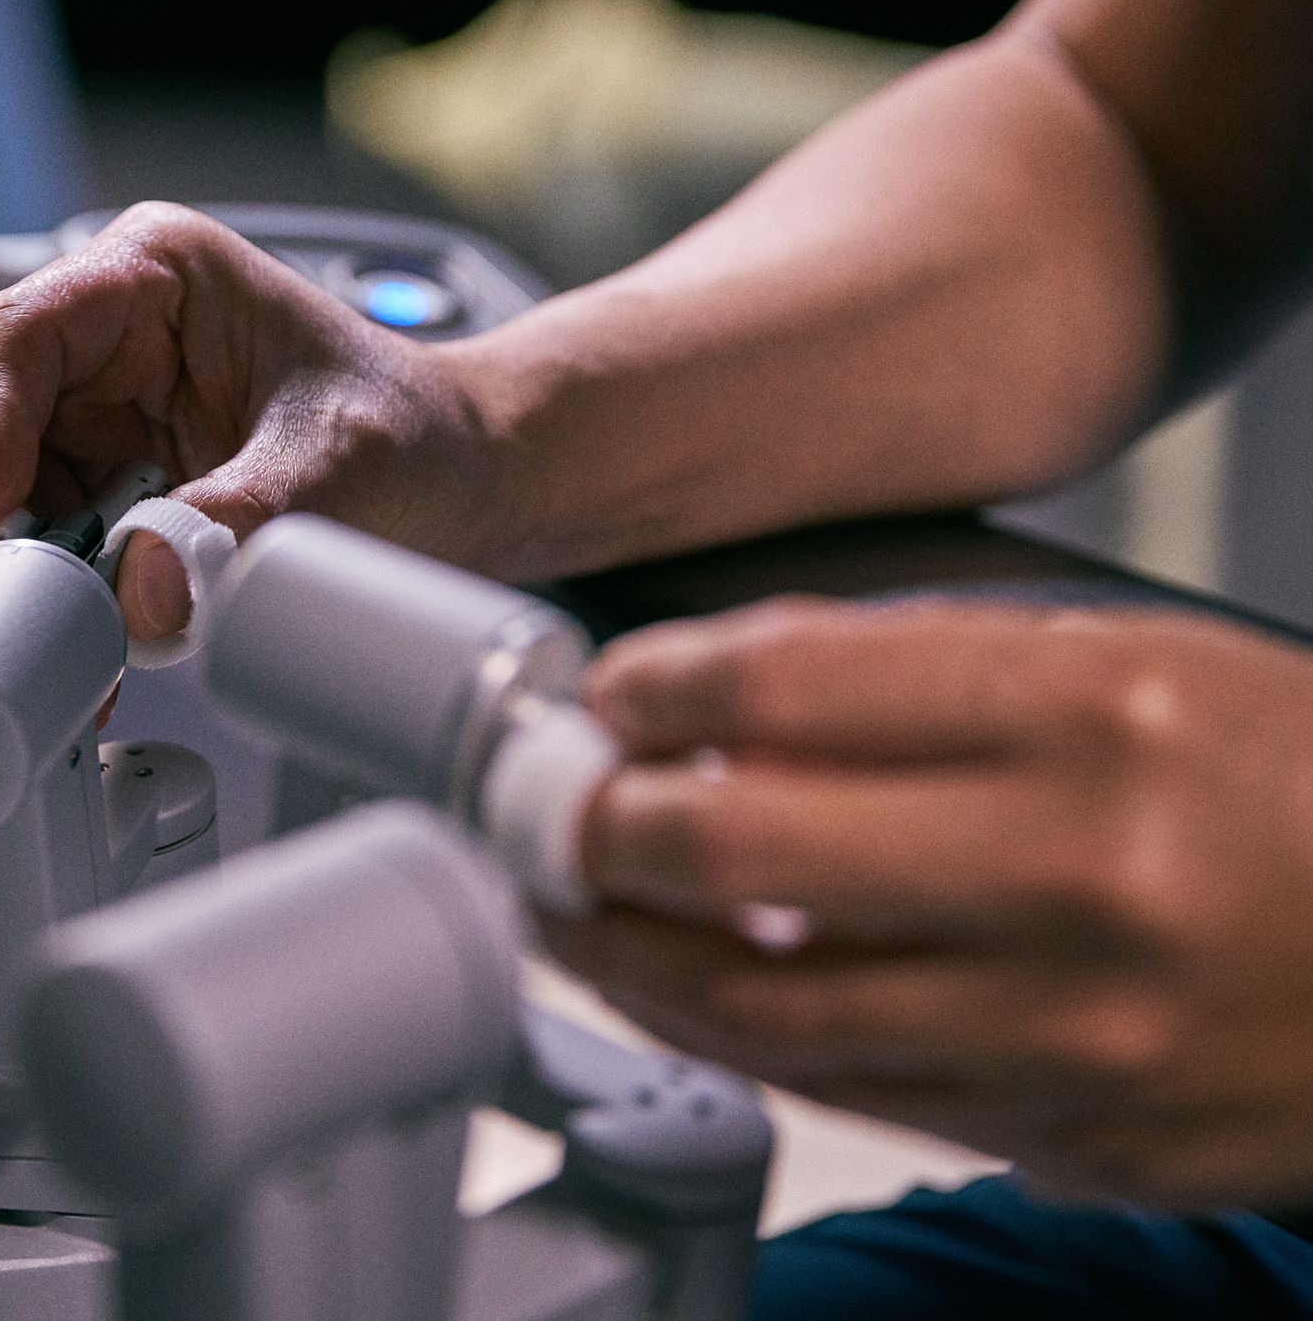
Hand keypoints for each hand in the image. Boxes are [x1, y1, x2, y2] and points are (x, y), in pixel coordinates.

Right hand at [0, 202, 500, 638]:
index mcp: (154, 272)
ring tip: (76, 621)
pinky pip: (34, 523)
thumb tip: (136, 593)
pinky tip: (91, 629)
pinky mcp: (102, 469)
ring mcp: (95, 400)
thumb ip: (231, 527)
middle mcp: (105, 325)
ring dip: (14, 551)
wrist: (458, 479)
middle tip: (25, 589)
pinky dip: (48, 581)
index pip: (17, 336)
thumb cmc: (413, 436)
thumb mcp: (335, 475)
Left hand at [545, 595, 1312, 1209]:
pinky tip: (684, 989)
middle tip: (555, 810)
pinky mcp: (1066, 1129)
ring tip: (575, 909)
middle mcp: (1079, 870)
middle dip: (598, 827)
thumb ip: (920, 675)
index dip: (652, 688)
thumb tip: (715, 694)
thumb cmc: (1290, 790)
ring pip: (759, 1002)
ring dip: (626, 951)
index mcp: (1096, 710)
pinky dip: (730, 1035)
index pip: (784, 685)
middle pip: (736, 849)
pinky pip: (841, 1087)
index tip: (609, 697)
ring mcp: (1070, 1024)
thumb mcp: (1135, 665)